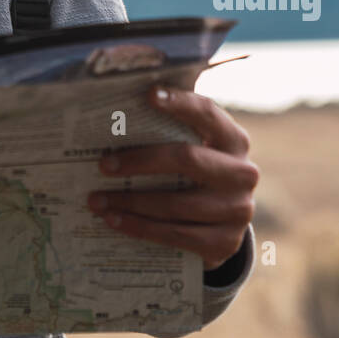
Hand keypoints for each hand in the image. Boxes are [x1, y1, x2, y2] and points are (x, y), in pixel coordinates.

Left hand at [87, 86, 257, 269]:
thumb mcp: (191, 152)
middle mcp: (242, 173)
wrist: (218, 228)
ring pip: (175, 204)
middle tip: (103, 165)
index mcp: (233, 141)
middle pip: (187, 159)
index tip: (148, 94)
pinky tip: (113, 220)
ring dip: (130, 202)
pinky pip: (174, 234)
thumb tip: (116, 117)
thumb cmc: (193, 178)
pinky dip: (139, 227)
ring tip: (96, 200)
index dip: (180, 103)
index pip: (207, 114)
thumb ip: (167, 134)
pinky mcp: (224, 243)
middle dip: (140, 161)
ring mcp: (237, 210)